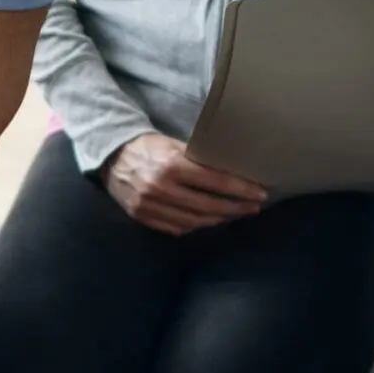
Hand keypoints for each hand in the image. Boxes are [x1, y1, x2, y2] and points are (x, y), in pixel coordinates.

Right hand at [102, 133, 266, 235]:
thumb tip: (233, 170)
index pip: (215, 181)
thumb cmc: (149, 146)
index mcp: (171, 166)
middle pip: (208, 205)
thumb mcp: (174, 144)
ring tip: (234, 214)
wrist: (112, 156)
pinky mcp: (142, 217)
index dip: (241, 189)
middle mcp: (160, 189)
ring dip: (218, 219)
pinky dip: (196, 226)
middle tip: (254, 206)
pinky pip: (176, 228)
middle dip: (235, 207)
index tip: (260, 193)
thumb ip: (199, 158)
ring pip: (194, 221)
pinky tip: (209, 220)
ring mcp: (150, 206)